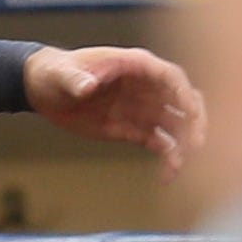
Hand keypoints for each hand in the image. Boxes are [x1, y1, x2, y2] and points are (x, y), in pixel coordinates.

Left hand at [25, 45, 205, 177]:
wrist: (45, 91)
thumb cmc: (55, 73)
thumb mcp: (61, 74)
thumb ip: (75, 79)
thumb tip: (87, 86)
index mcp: (134, 66)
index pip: (170, 76)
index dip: (183, 93)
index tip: (190, 113)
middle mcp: (145, 86)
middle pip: (183, 101)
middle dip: (194, 121)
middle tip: (196, 145)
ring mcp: (142, 108)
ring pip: (176, 125)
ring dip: (184, 143)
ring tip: (177, 167)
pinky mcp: (133, 129)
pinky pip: (160, 143)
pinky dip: (168, 158)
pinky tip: (167, 176)